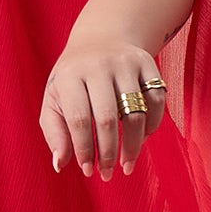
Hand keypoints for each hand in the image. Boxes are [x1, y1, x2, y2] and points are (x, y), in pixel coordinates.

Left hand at [41, 29, 165, 181]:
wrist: (101, 38)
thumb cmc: (73, 79)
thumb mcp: (54, 100)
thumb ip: (54, 132)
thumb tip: (60, 165)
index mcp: (70, 76)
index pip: (78, 119)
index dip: (84, 149)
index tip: (87, 170)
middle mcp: (98, 66)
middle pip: (107, 119)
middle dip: (108, 153)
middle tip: (108, 173)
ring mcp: (125, 63)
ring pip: (135, 113)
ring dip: (133, 146)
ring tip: (126, 164)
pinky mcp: (147, 63)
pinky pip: (156, 101)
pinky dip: (152, 126)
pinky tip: (142, 140)